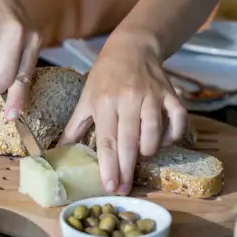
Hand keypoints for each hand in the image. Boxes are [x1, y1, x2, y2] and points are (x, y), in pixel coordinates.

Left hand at [59, 35, 187, 194]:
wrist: (132, 47)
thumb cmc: (105, 76)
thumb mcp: (87, 97)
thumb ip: (76, 126)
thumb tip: (59, 150)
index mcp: (105, 102)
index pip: (107, 141)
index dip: (109, 166)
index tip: (110, 186)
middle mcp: (129, 100)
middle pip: (129, 141)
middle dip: (126, 169)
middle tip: (124, 189)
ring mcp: (152, 97)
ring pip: (153, 133)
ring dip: (148, 151)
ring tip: (140, 158)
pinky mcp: (170, 94)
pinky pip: (177, 120)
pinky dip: (172, 135)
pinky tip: (163, 142)